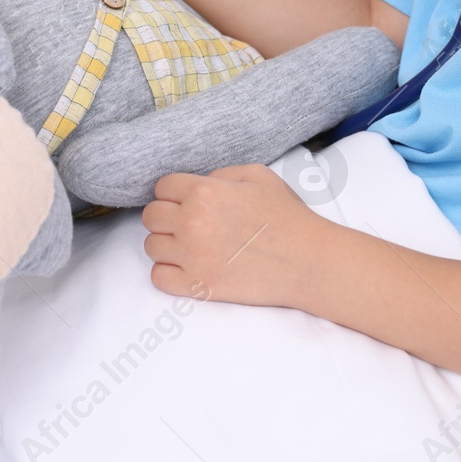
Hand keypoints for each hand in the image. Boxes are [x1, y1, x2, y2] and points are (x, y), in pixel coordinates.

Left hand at [141, 164, 327, 307]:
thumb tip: (197, 185)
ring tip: (190, 246)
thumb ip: (219, 175)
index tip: (186, 202)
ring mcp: (193, 257)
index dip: (174, 193)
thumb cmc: (287, 216)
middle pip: (151, 216)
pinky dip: (168, 273)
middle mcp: (192, 222)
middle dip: (166, 217)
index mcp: (204, 192)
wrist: (309, 261)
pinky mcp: (198, 286)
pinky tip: (187, 268)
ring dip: (167, 245)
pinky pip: (158, 277)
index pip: (161, 187)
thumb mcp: (257, 176)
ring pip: (151, 247)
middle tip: (187, 224)